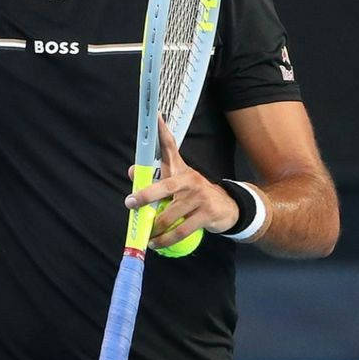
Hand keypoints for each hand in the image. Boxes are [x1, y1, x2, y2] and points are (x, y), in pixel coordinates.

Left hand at [124, 115, 238, 248]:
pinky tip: (156, 243)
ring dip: (155, 228)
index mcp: (180, 169)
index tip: (155, 116)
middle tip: (131, 203)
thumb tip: (131, 171)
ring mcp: (198, 197)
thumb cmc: (194, 193)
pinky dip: (165, 239)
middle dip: (145, 196)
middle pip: (163, 187)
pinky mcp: (206, 214)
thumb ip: (155, 176)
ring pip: (169, 215)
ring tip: (147, 234)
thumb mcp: (177, 181)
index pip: (170, 146)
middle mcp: (189, 180)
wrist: (227, 207)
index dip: (162, 131)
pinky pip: (180, 231)